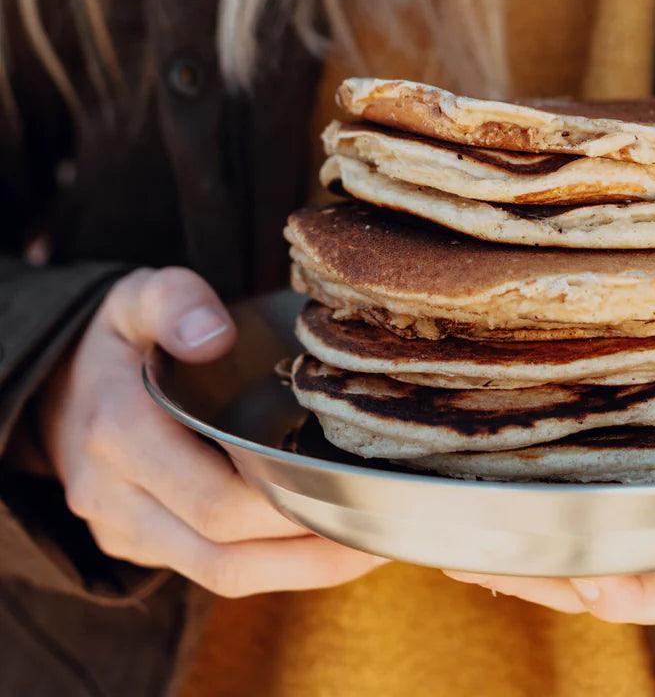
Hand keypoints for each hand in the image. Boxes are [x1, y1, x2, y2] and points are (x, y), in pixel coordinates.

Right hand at [40, 267, 385, 596]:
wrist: (58, 387)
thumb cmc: (122, 339)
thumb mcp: (140, 298)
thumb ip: (176, 302)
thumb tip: (215, 336)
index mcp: (120, 432)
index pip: (213, 498)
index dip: (285, 503)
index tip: (350, 487)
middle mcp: (116, 496)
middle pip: (224, 548)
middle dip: (307, 543)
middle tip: (378, 517)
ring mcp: (126, 529)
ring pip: (220, 575)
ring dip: (300, 571)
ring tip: (368, 543)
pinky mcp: (142, 545)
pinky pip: (212, 571)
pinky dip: (275, 567)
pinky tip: (329, 544)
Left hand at [444, 448, 654, 622]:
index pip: (646, 587)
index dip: (617, 584)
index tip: (587, 569)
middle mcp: (634, 548)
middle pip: (571, 572)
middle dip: (529, 566)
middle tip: (479, 549)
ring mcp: (596, 524)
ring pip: (537, 548)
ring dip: (493, 543)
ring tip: (448, 526)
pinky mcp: (566, 492)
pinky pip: (521, 517)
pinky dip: (488, 512)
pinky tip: (451, 497)